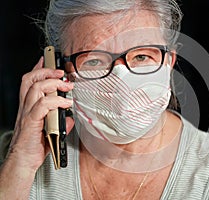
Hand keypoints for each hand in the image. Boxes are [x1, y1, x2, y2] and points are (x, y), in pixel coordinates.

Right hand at [9, 56, 73, 170]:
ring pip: (35, 88)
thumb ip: (61, 121)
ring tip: (66, 85)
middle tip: (61, 72)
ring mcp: (27, 114)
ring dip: (53, 83)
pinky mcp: (31, 122)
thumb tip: (70, 117)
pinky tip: (66, 103)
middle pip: (30, 79)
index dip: (38, 68)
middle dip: (46, 71)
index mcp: (29, 106)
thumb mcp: (51, 130)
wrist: (24, 161)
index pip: (30, 81)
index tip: (47, 60)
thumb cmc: (35, 145)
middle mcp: (26, 107)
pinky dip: (56, 101)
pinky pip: (42, 105)